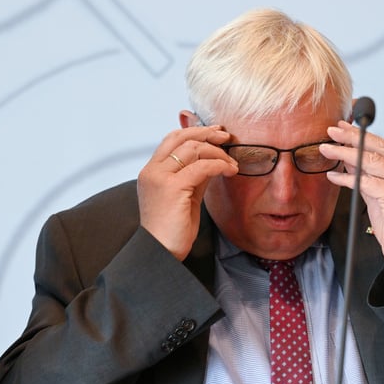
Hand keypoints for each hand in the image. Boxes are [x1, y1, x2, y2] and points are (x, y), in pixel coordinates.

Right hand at [137, 123, 237, 259]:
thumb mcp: (185, 196)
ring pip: (193, 149)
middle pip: (181, 137)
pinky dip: (219, 165)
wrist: (162, 252)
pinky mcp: (172, 187)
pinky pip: (202, 167)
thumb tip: (213, 160)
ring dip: (217, 152)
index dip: (194, 131)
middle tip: (226, 137)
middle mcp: (152, 171)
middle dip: (207, 133)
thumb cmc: (173, 230)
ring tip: (232, 163)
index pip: (172, 139)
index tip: (215, 132)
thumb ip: (194, 176)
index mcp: (151, 172)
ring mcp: (160, 177)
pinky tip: (230, 171)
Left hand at [321, 121, 383, 284]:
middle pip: (379, 147)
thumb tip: (348, 160)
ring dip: (345, 153)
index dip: (363, 134)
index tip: (344, 127)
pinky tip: (332, 176)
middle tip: (332, 129)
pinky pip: (366, 182)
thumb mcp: (380, 196)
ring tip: (326, 148)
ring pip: (371, 161)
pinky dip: (346, 178)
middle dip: (352, 137)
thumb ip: (367, 177)